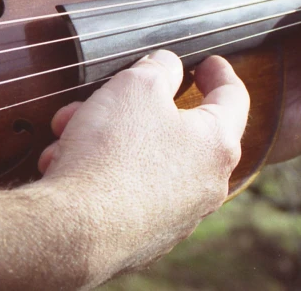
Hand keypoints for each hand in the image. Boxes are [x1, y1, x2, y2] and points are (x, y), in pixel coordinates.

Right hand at [37, 50, 248, 276]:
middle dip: (133, 106)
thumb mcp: (136, 86)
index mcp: (216, 144)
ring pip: (144, 159)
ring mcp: (177, 216)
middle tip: (107, 94)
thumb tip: (166, 67)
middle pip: (176, 129)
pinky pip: (126, 191)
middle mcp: (205, 185)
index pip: (234, 98)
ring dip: (107, 137)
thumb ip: (158, 68)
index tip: (210, 63)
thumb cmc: (111, 154)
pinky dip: (101, 171)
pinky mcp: (145, 237)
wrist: (75, 231)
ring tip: (69, 131)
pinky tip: (66, 164)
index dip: (221, 73)